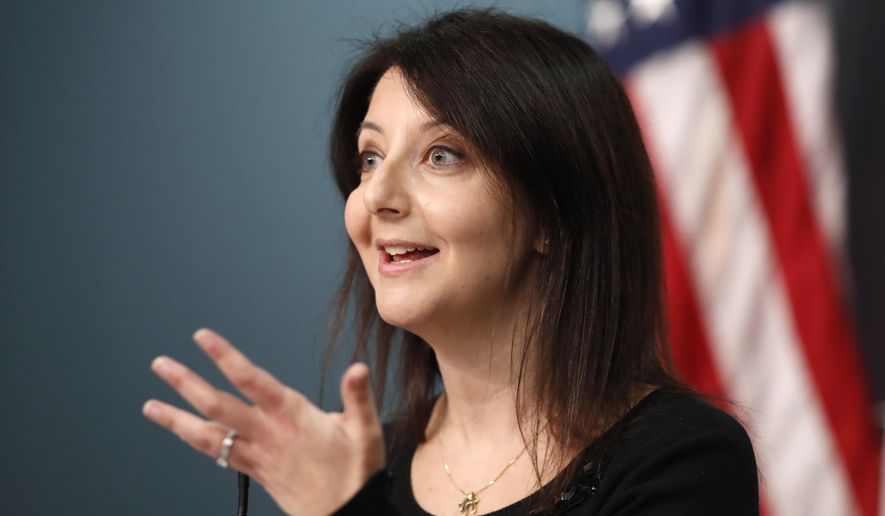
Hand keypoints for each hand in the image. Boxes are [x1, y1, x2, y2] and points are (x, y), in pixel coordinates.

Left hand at [142, 328, 384, 514]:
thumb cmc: (355, 475)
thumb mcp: (366, 433)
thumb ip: (359, 397)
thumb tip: (358, 369)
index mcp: (291, 417)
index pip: (251, 380)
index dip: (225, 357)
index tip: (203, 338)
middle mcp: (267, 434)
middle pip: (217, 405)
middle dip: (186, 383)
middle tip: (160, 364)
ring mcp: (257, 454)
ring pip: (208, 435)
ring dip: (177, 419)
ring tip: (150, 406)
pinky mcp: (255, 471)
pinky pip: (217, 454)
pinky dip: (195, 439)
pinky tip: (183, 430)